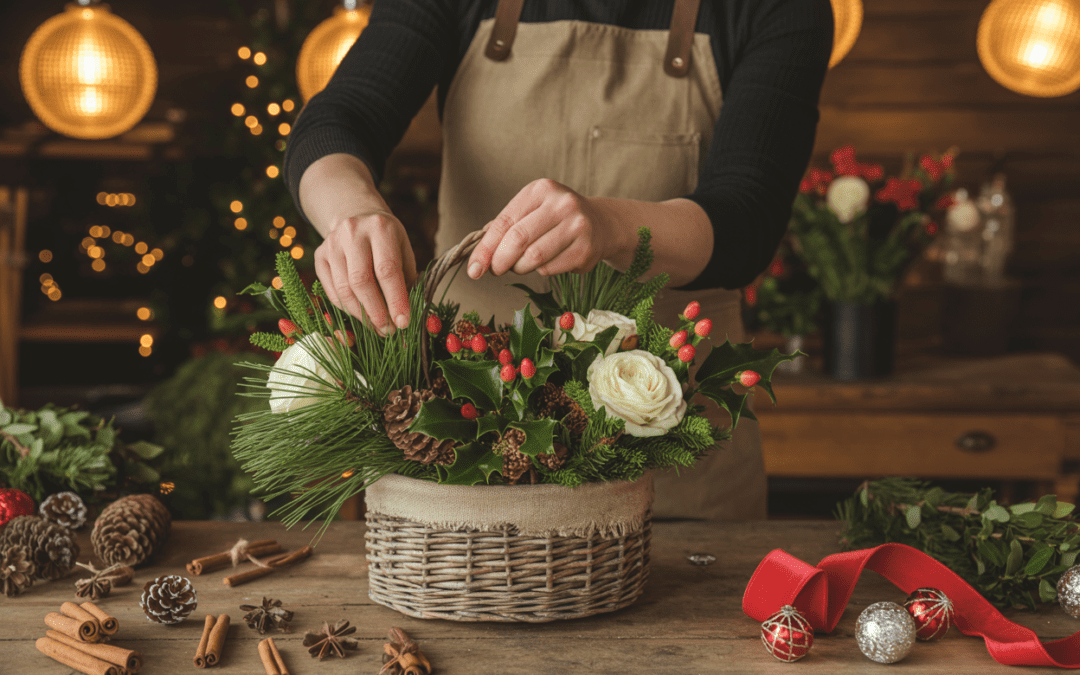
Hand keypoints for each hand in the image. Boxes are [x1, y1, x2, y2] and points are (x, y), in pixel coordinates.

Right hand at [313, 210, 416, 335]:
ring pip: (344, 289)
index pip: (387, 270)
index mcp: (381, 228)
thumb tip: (407, 318)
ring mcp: (332, 244)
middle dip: (376, 312)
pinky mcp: (319, 255)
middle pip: (361, 281)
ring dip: (361, 315)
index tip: (403, 323)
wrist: (356, 215)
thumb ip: (408, 280)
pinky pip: (331, 291)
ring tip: (377, 327)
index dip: (395, 300)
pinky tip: (361, 314)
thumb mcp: (404, 251)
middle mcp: (353, 232)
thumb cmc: (387, 240)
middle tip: (388, 331)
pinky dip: (347, 308)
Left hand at [466, 179, 629, 278]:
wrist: (601, 224)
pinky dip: (540, 271)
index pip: (505, 221)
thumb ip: (504, 229)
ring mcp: (577, 226)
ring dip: (519, 268)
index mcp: (541, 189)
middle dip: (500, 261)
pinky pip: (549, 269)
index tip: (474, 269)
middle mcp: (562, 204)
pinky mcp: (586, 250)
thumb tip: (477, 260)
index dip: (485, 248)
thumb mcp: (531, 212)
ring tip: (520, 265)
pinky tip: (545, 263)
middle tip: (495, 270)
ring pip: (534, 258)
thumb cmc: (556, 219)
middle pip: (518, 240)